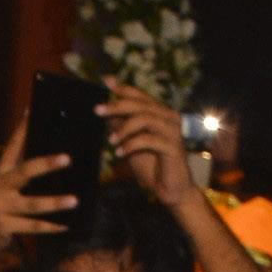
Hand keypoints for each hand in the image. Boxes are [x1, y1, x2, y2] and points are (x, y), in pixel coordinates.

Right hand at [0, 125, 76, 254]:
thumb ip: (0, 173)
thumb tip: (14, 159)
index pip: (11, 148)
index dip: (21, 130)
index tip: (32, 112)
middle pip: (24, 172)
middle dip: (45, 164)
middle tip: (67, 158)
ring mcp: (0, 207)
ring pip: (32, 204)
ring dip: (54, 203)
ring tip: (74, 200)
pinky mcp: (4, 226)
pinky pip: (32, 226)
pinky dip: (50, 227)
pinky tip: (65, 226)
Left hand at [103, 80, 194, 209]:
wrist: (171, 190)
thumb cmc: (152, 166)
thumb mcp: (131, 143)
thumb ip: (123, 127)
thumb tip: (106, 111)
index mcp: (160, 114)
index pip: (140, 96)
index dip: (123, 87)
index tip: (105, 81)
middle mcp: (169, 118)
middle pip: (141, 105)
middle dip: (117, 105)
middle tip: (98, 110)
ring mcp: (173, 132)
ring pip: (145, 119)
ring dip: (124, 129)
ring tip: (110, 141)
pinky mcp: (173, 147)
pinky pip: (148, 140)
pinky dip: (131, 145)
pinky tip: (120, 153)